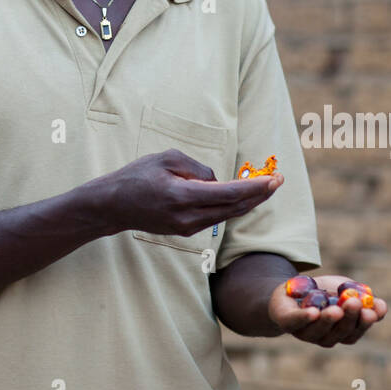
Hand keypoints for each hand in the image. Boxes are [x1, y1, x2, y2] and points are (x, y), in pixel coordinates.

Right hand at [97, 149, 282, 236]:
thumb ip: (197, 167)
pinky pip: (215, 218)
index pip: (229, 193)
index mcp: (183, 196)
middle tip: (278, 180)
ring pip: (227, 215)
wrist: (112, 206)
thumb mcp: (166, 159)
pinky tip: (241, 196)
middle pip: (234, 208)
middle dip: (259, 195)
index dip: (255, 187)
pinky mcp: (185, 231)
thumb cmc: (136, 176)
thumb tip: (217, 180)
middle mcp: (189, 217)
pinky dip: (231, 206)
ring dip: (248, 202)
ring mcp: (187, 228)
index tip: (274, 179)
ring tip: (265, 187)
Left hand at [268, 273, 387, 346]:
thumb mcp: (345, 291)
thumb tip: (381, 306)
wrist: (289, 290)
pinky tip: (313, 312)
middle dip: (348, 318)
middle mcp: (324, 337)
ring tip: (336, 309)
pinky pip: (295, 322)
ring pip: (319, 330)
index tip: (371, 312)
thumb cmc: (322, 293)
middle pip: (339, 332)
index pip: (355, 332)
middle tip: (355, 302)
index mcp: (340, 332)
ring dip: (329, 320)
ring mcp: (305, 332)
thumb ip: (362, 298)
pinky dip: (304, 318)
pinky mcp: (287, 321)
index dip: (364, 324)